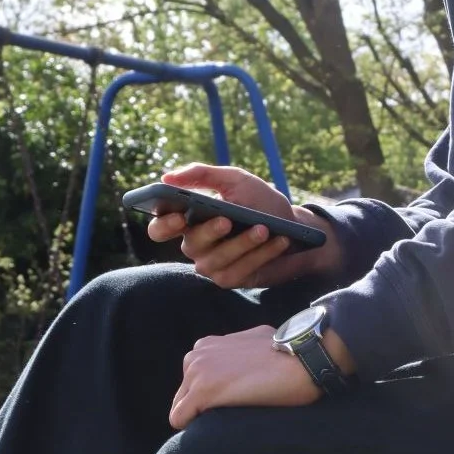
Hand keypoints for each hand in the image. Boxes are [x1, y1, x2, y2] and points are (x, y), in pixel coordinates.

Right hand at [146, 163, 341, 287]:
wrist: (294, 225)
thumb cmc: (259, 201)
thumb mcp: (235, 180)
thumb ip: (202, 174)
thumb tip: (167, 177)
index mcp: (189, 221)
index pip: (160, 228)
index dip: (163, 226)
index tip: (178, 216)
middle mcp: (196, 245)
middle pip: (191, 244)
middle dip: (210, 232)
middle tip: (227, 220)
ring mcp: (213, 265)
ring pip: (217, 259)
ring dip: (243, 243)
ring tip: (263, 228)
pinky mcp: (232, 279)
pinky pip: (240, 271)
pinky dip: (261, 255)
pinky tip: (277, 241)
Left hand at [170, 326, 321, 428]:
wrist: (303, 357)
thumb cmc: (288, 352)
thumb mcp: (254, 340)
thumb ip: (238, 351)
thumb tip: (247, 361)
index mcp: (206, 345)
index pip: (193, 379)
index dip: (212, 394)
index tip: (232, 401)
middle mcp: (196, 355)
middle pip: (184, 394)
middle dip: (202, 406)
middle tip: (232, 413)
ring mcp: (197, 372)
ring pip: (181, 407)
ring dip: (201, 416)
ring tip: (229, 419)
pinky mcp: (203, 391)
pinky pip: (179, 418)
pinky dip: (193, 427)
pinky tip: (217, 428)